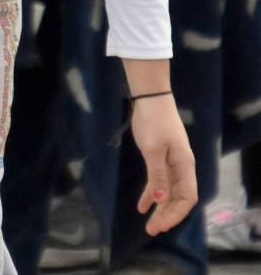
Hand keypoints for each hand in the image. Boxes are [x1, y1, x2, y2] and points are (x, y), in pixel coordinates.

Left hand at [130, 94, 196, 234]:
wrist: (150, 98)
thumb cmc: (153, 122)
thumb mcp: (153, 149)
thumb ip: (157, 175)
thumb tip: (161, 199)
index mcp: (185, 166)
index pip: (187, 197)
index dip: (176, 213)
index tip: (162, 224)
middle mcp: (181, 167)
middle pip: (177, 197)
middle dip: (166, 215)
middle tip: (152, 230)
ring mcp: (171, 162)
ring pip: (168, 191)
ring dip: (159, 207)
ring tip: (148, 224)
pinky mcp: (160, 156)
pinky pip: (157, 180)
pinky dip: (151, 192)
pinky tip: (141, 205)